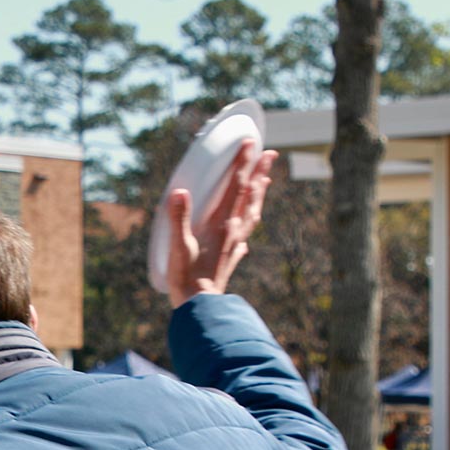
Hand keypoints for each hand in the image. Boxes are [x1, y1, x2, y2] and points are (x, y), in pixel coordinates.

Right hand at [163, 140, 275, 300]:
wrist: (200, 306)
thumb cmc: (187, 277)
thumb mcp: (178, 246)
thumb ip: (178, 218)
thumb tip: (179, 192)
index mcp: (220, 223)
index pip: (235, 187)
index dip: (242, 164)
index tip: (250, 143)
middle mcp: (232, 230)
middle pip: (250, 196)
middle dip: (259, 173)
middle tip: (271, 154)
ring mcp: (234, 244)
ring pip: (252, 214)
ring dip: (259, 195)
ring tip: (266, 182)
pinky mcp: (230, 257)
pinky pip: (244, 236)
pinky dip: (248, 226)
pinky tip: (247, 231)